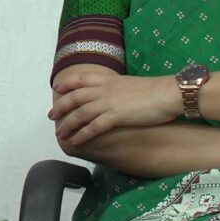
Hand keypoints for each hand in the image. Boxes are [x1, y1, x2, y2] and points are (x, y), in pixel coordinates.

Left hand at [48, 69, 180, 152]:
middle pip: (74, 97)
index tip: (57, 89)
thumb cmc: (155, 90)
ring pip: (80, 113)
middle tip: (51, 116)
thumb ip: (118, 89)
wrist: (167, 93)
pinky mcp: (115, 116)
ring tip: (60, 133)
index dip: (67, 84)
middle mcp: (104, 89)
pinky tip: (75, 141)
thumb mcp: (131, 84)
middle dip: (60, 107)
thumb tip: (115, 96)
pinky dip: (82, 135)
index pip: (81, 79)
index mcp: (108, 79)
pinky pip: (93, 127)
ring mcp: (108, 102)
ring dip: (67, 124)